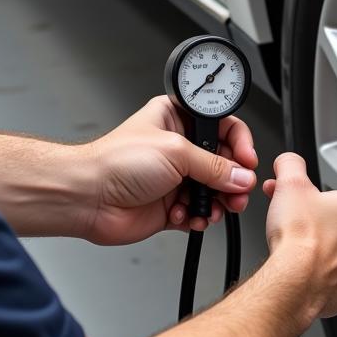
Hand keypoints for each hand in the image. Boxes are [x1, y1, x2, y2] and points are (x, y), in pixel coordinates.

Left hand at [74, 96, 257, 244]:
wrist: (88, 198)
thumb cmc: (116, 162)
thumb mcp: (175, 151)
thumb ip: (215, 165)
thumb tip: (242, 176)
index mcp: (177, 119)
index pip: (222, 125)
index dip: (239, 142)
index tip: (248, 159)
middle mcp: (178, 147)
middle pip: (223, 162)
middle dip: (233, 179)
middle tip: (239, 190)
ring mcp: (175, 178)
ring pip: (214, 190)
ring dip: (218, 202)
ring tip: (217, 208)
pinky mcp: (170, 205)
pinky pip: (198, 212)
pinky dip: (198, 217)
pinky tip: (188, 216)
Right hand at [262, 153, 336, 320]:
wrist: (294, 281)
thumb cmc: (298, 239)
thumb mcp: (289, 184)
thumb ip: (291, 165)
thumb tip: (289, 161)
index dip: (318, 200)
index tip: (304, 206)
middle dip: (325, 224)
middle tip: (303, 227)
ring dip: (330, 250)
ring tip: (306, 250)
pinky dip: (329, 276)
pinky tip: (312, 271)